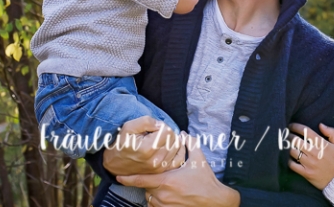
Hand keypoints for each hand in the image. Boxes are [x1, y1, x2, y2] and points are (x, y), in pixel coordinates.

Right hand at [102, 116, 185, 175]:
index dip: (161, 126)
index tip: (152, 128)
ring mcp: (160, 168)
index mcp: (148, 149)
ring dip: (171, 141)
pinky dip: (178, 150)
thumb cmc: (123, 143)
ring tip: (160, 140)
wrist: (116, 163)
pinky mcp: (163, 171)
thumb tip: (161, 125)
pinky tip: (171, 145)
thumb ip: (146, 121)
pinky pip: (179, 158)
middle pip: (173, 139)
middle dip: (166, 133)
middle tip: (155, 134)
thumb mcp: (129, 127)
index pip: (167, 131)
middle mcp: (156, 160)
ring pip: (177, 147)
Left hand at [118, 135, 240, 206]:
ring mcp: (165, 206)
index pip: (140, 180)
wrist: (215, 201)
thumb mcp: (199, 160)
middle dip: (150, 183)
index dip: (127, 179)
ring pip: (150, 199)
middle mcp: (162, 195)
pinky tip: (169, 197)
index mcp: (166, 181)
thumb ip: (190, 144)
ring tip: (167, 188)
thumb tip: (184, 133)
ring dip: (154, 194)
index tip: (118, 177)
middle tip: (162, 178)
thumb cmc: (206, 181)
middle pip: (146, 189)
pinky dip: (158, 202)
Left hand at [287, 123, 333, 190]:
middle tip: (287, 135)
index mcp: (322, 144)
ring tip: (287, 145)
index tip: (291, 126)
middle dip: (289, 136)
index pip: (305, 131)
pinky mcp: (306, 173)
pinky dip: (288, 160)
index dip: (296, 127)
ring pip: (292, 151)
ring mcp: (309, 163)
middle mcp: (314, 152)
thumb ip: (331, 132)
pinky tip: (289, 157)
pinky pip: (292, 165)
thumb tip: (320, 125)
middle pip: (296, 140)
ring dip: (288, 147)